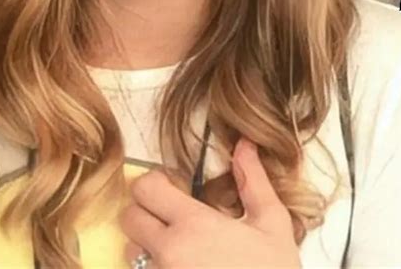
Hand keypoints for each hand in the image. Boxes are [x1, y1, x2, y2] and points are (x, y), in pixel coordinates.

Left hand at [119, 137, 301, 267]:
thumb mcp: (272, 225)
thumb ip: (253, 181)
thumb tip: (244, 143)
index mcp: (193, 224)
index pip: (144, 188)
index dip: (155, 182)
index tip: (172, 186)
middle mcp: (168, 252)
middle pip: (129, 218)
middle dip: (145, 212)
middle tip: (170, 217)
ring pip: (131, 252)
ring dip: (147, 246)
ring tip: (178, 250)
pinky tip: (181, 268)